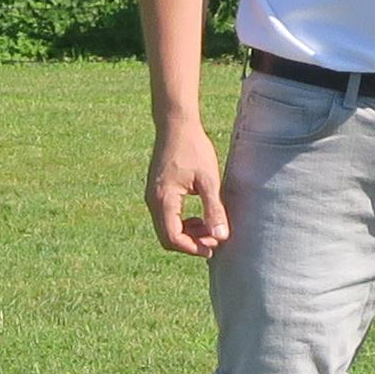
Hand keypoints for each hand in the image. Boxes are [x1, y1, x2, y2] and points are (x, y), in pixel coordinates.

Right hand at [144, 115, 228, 258]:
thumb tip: (221, 237)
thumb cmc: (193, 149)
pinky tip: (200, 218)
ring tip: (210, 228)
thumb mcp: (209, 180)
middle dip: (190, 243)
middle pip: (167, 238)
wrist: (176, 125)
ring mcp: (152, 197)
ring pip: (166, 229)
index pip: (173, 238)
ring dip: (187, 234)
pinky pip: (166, 218)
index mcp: (164, 200)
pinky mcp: (157, 192)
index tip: (213, 248)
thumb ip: (214, 209)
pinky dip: (182, 223)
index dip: (193, 248)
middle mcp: (153, 201)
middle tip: (214, 240)